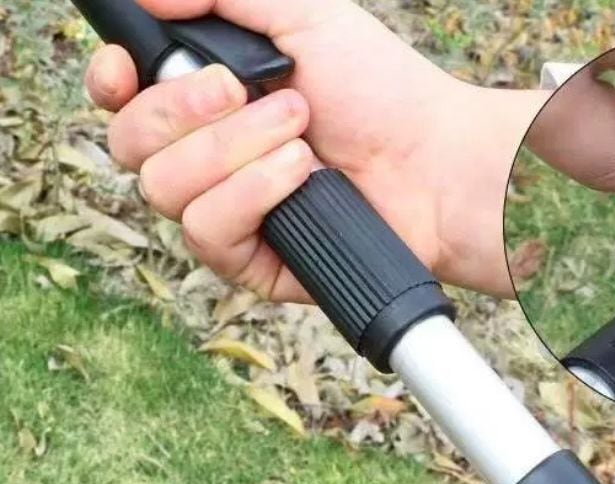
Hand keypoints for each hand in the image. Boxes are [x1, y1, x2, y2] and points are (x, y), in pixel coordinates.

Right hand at [85, 0, 547, 300]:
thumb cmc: (382, 90)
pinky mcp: (252, 261)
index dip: (112, 82)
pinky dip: (252, 194)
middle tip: (247, 90)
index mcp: (211, 102)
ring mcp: (229, 212)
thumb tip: (145, 0)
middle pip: (129, 143)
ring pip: (163, 189)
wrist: (438, 163)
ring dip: (233, 150)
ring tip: (301, 135)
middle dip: (184, 110)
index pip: (124, 99)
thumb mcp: (303, 15)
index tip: (127, 66)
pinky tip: (300, 176)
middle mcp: (210, 158)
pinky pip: (208, 231)